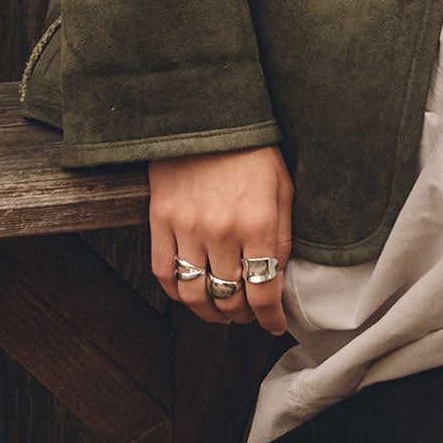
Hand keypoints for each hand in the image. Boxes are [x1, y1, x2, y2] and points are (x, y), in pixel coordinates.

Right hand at [149, 145, 293, 333]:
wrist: (207, 117)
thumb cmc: (252, 153)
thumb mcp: (283, 189)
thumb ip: (282, 237)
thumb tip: (277, 279)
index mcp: (258, 222)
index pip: (263, 290)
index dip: (270, 317)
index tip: (274, 325)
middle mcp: (222, 231)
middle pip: (229, 298)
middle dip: (243, 316)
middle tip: (249, 315)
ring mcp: (187, 227)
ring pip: (195, 293)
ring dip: (210, 311)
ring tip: (222, 310)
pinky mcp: (160, 220)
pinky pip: (164, 273)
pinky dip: (178, 292)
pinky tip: (192, 292)